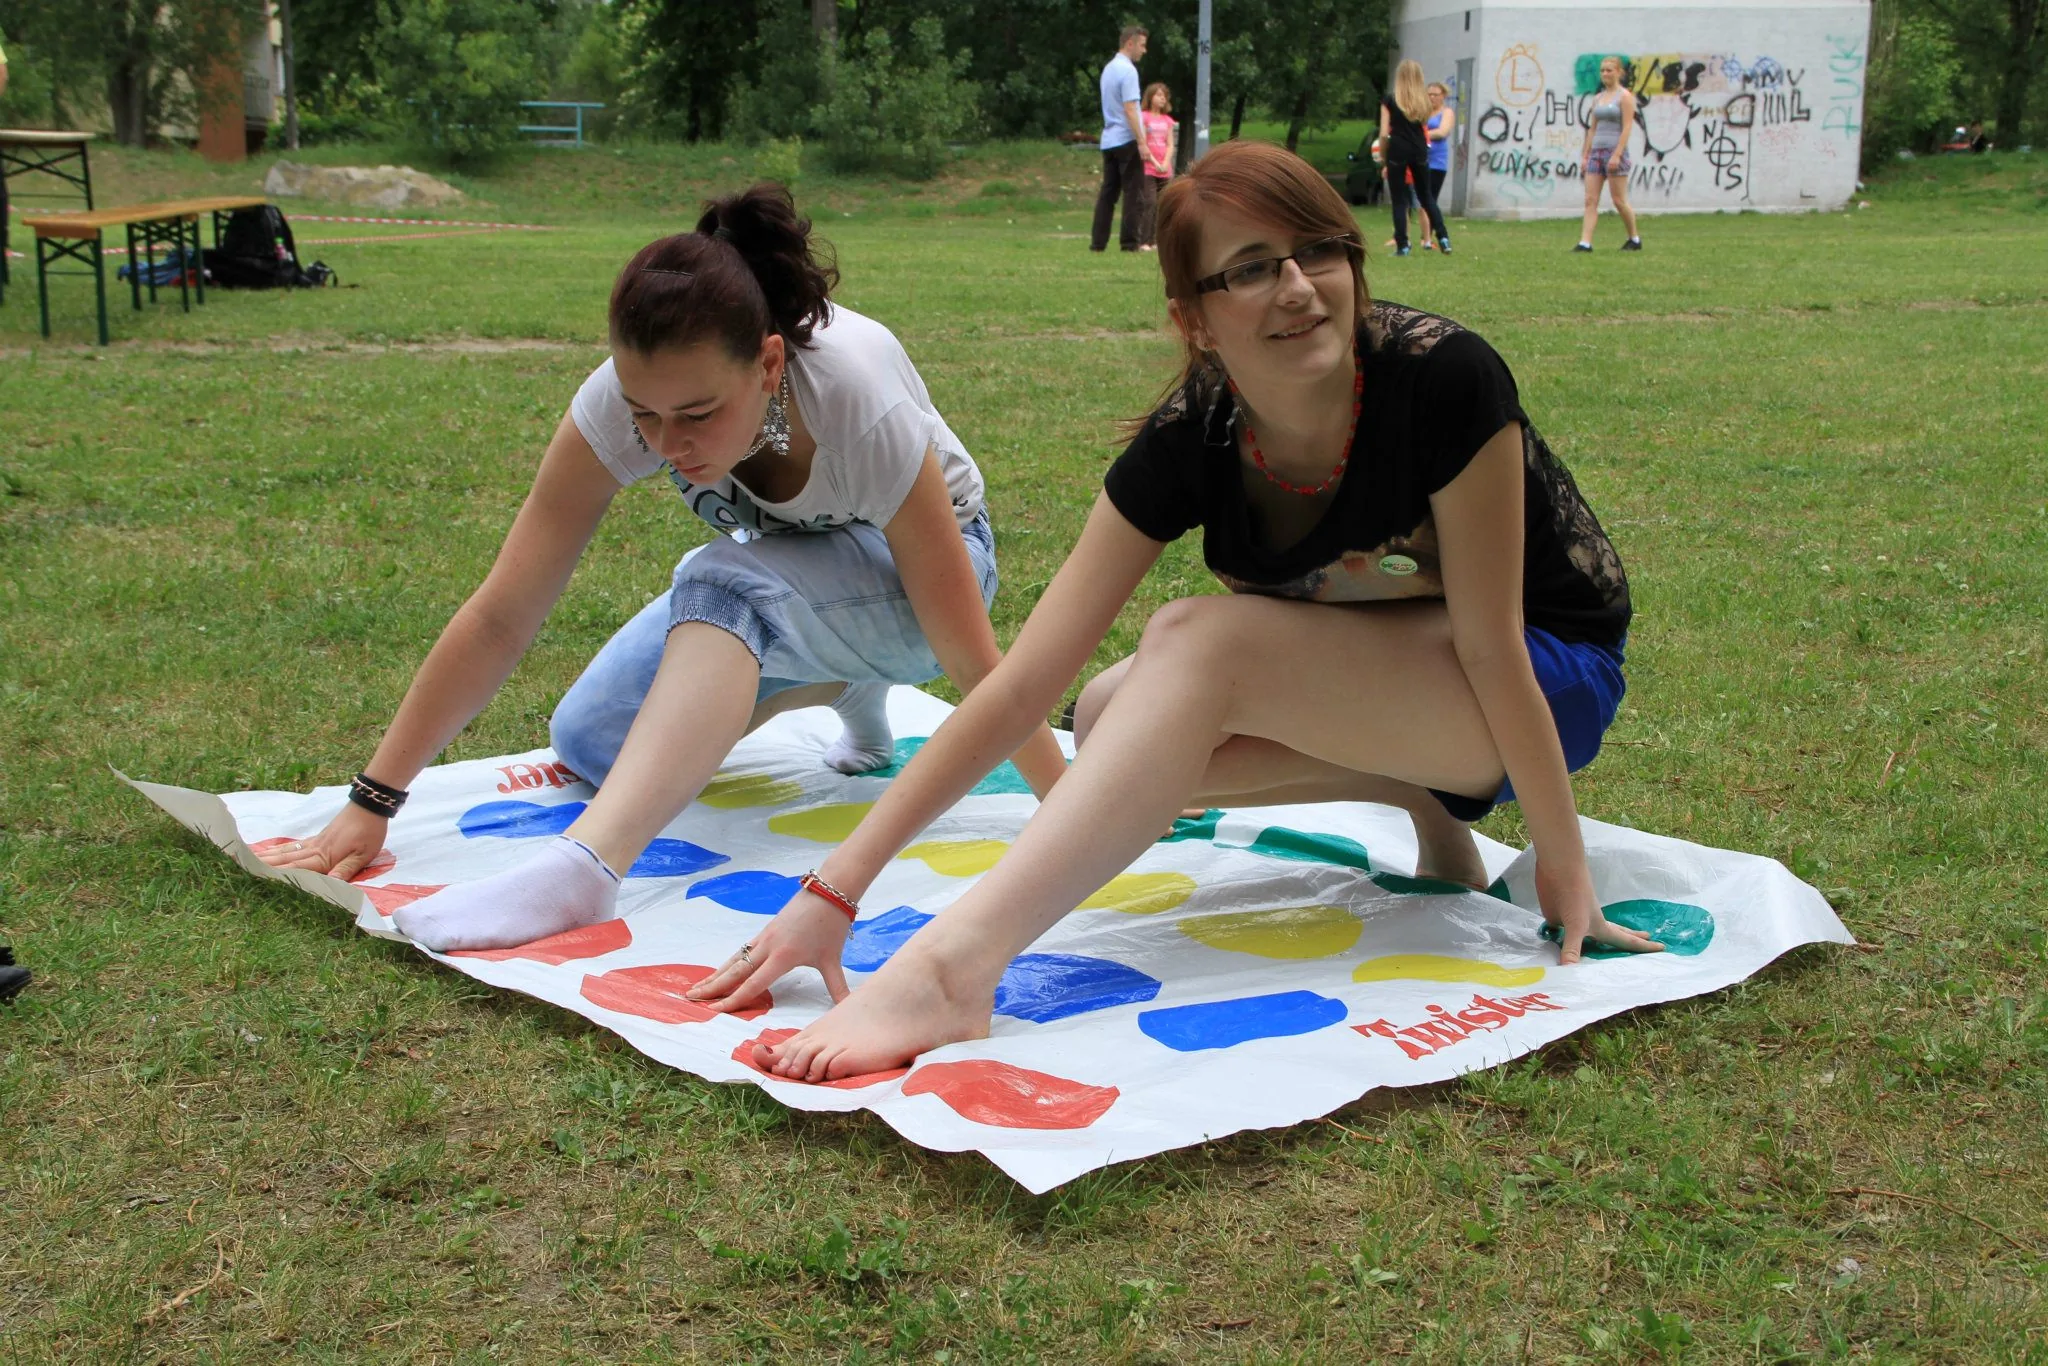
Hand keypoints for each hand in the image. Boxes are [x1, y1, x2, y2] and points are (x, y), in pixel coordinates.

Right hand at [256, 800, 388, 881]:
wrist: (369, 806)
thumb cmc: (369, 832)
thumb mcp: (363, 854)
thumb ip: (346, 870)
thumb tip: (330, 885)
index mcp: (323, 857)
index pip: (296, 870)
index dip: (276, 876)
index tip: (255, 881)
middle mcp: (313, 850)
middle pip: (284, 861)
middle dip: (262, 867)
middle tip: (238, 872)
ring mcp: (313, 843)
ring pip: (285, 853)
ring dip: (266, 858)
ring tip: (245, 862)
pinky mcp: (317, 838)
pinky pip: (293, 847)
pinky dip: (279, 850)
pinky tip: (270, 852)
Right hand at [687, 887, 853, 1010]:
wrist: (830, 891)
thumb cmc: (832, 925)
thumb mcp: (834, 960)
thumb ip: (838, 988)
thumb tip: (848, 1009)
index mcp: (783, 957)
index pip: (753, 984)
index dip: (733, 999)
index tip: (714, 1010)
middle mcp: (768, 947)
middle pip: (734, 971)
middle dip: (712, 987)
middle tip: (690, 998)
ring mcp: (764, 937)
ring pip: (734, 959)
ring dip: (715, 974)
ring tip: (697, 987)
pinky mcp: (766, 930)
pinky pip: (742, 950)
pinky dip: (728, 962)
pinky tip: (721, 970)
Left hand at [1534, 857, 1663, 964]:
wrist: (1558, 869)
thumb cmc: (1574, 895)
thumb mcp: (1575, 925)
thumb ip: (1572, 949)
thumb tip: (1570, 972)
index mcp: (1601, 927)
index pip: (1626, 941)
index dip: (1643, 946)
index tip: (1662, 947)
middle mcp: (1590, 925)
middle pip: (1614, 933)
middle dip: (1630, 937)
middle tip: (1647, 937)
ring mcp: (1574, 920)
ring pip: (1589, 934)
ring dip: (1598, 940)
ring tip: (1607, 942)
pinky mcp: (1557, 916)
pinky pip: (1562, 933)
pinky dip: (1565, 940)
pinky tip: (1561, 941)